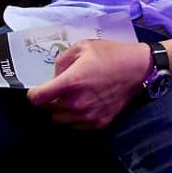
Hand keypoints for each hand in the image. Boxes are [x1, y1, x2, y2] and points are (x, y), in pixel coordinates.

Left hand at [27, 40, 150, 129]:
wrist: (138, 69)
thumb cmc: (110, 54)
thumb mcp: (83, 46)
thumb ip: (62, 60)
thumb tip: (54, 76)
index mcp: (71, 82)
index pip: (38, 98)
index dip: (33, 93)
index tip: (37, 89)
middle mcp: (77, 103)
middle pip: (48, 110)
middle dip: (49, 100)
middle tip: (58, 89)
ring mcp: (88, 116)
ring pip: (60, 120)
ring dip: (60, 110)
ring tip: (70, 97)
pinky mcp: (99, 123)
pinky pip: (75, 126)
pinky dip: (74, 118)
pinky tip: (82, 105)